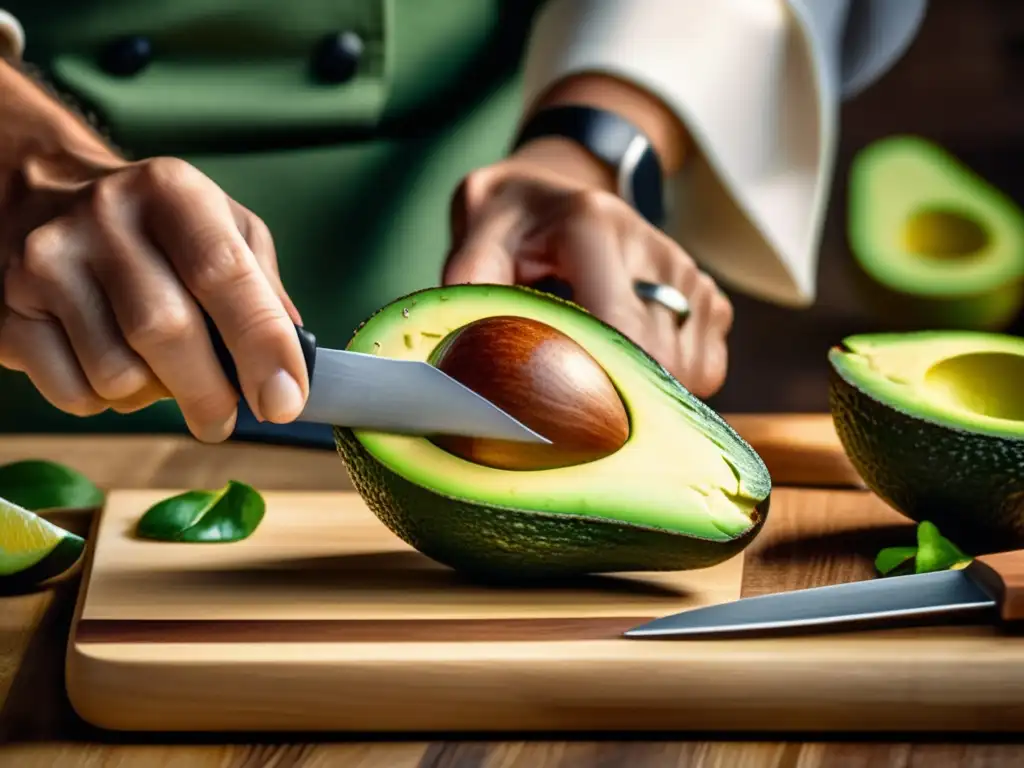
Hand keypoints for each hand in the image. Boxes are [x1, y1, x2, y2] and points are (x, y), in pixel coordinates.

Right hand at [0, 155, 307, 441]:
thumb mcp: (222, 228)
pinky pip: (74, 393)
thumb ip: (262, 288)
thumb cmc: (155, 226)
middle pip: (165, 331)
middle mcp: (105, 218)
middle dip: (209, 393)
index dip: (260, 344)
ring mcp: (47, 262)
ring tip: (157, 369)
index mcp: (172, 192)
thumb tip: (293, 363)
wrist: (38, 194)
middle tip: (224, 419)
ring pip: (117, 374)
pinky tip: (108, 364)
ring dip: (153, 395)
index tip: (284, 402)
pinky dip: (106, 400)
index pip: (222, 272)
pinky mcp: (8, 310)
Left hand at [442, 145, 733, 398]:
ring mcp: (689, 273)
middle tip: (576, 404)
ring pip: (693, 371)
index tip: (571, 417)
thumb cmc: (510, 226)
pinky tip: (631, 360)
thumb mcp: (476, 240)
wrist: (551, 192)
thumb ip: (470, 287)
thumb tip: (467, 353)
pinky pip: (708, 368)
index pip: (621, 327)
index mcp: (593, 227)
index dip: (602, 382)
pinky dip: (673, 382)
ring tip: (601, 371)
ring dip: (649, 390)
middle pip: (661, 360)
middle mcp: (652, 247)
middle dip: (622, 395)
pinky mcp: (710, 297)